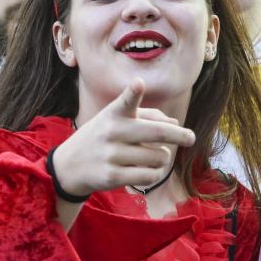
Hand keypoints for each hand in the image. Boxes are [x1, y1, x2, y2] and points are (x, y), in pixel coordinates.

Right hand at [51, 78, 195, 196]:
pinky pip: (150, 175)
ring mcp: (112, 154)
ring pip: (159, 157)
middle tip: (191, 138)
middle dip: (180, 135)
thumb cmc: (102, 138)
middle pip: (158, 133)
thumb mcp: (116, 120)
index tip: (139, 84)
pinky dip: (155, 173)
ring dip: (162, 158)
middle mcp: (113, 132)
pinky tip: (147, 170)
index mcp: (114, 113)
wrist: (69, 166)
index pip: (125, 101)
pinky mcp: (113, 176)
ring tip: (151, 157)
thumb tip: (176, 123)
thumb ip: (147, 116)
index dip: (133, 92)